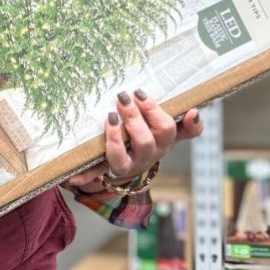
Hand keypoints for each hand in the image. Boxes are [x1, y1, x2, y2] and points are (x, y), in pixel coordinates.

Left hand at [66, 89, 203, 192]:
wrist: (132, 162)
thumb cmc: (150, 137)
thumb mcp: (168, 129)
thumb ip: (186, 124)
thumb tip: (196, 112)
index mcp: (163, 142)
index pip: (167, 130)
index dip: (156, 113)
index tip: (141, 94)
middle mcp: (147, 156)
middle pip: (145, 141)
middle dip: (133, 118)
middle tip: (123, 97)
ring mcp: (127, 166)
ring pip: (121, 157)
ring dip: (114, 137)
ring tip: (109, 117)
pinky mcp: (108, 171)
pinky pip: (96, 174)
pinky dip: (85, 175)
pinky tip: (73, 176)